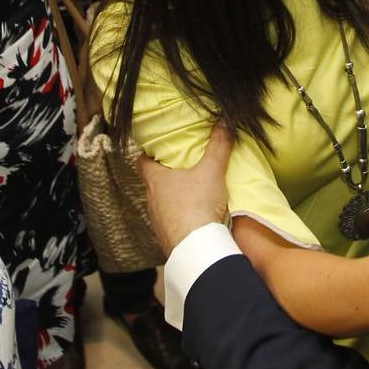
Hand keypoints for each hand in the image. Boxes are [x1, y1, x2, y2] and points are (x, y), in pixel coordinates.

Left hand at [137, 123, 231, 257]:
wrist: (196, 248)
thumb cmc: (197, 205)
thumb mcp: (212, 171)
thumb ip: (219, 145)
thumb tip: (225, 120)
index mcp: (156, 180)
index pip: (142, 162)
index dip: (149, 154)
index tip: (160, 150)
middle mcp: (151, 201)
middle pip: (153, 183)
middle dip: (166, 176)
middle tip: (183, 168)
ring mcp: (157, 222)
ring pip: (161, 205)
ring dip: (173, 199)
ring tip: (192, 193)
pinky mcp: (166, 239)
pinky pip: (170, 224)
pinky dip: (179, 219)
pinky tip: (195, 219)